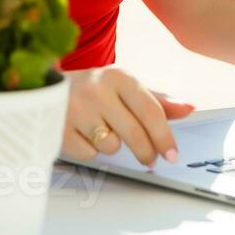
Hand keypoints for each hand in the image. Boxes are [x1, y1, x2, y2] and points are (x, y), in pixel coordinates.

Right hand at [62, 66, 195, 166]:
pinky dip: (90, 150)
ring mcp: (76, 109)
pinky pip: (89, 154)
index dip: (165, 136)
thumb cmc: (93, 89)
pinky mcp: (60, 128)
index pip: (151, 110)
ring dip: (112, 145)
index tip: (172, 154)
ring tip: (102, 130)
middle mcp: (97, 89)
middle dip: (147, 152)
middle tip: (150, 159)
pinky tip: (83, 133)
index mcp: (118, 76)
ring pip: (111, 146)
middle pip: (135, 133)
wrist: (45, 87)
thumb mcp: (124, 87)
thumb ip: (157, 100)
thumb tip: (189, 108)